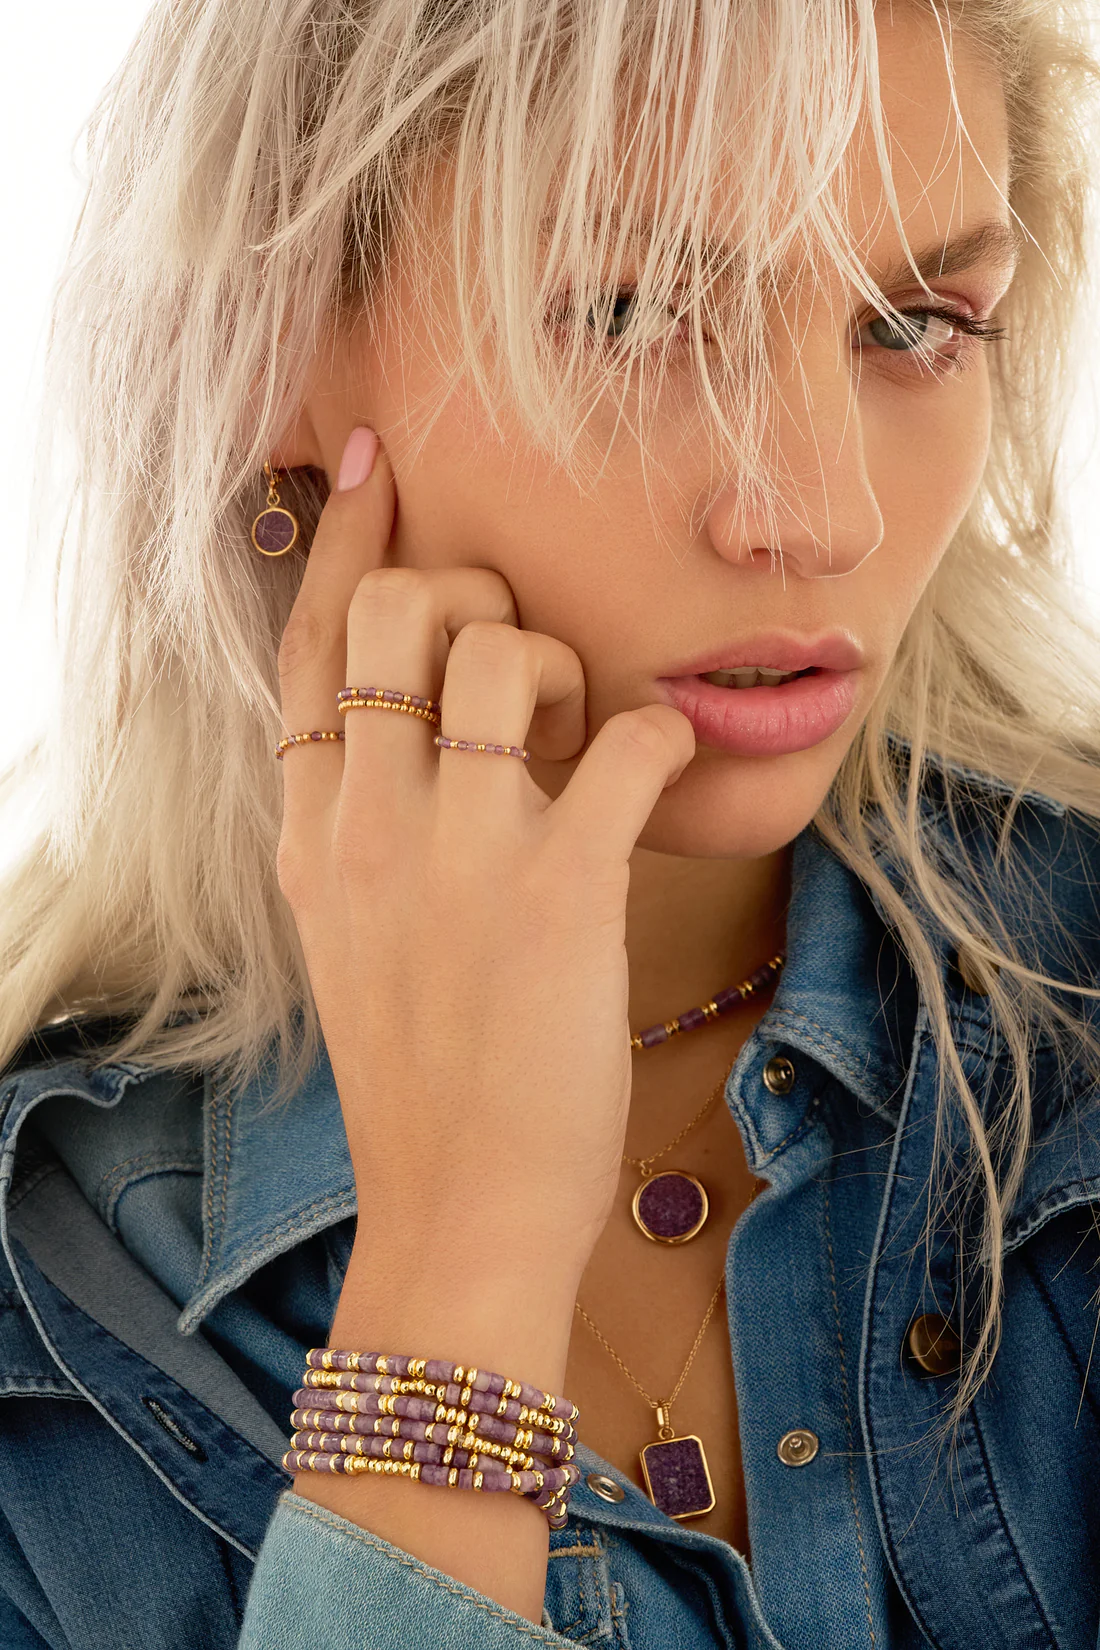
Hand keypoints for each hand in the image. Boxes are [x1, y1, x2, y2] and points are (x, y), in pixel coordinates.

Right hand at [275, 431, 695, 1289]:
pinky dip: (660, 733)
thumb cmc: (423, 1078)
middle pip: (397, 608)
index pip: (306, 644)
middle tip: (518, 657)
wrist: (459, 1209)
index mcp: (311, 833)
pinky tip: (661, 766)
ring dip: (567, 663)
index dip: (342, 539)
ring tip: (588, 731)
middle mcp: (369, 823)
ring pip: (505, 650)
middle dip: (470, 592)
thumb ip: (359, 827)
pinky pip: (626, 740)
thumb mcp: (349, 938)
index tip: (372, 465)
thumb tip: (417, 726)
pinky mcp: (559, 888)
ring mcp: (460, 851)